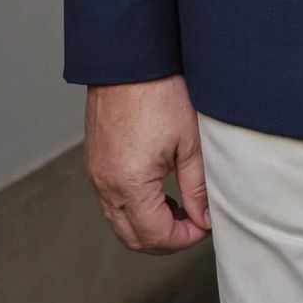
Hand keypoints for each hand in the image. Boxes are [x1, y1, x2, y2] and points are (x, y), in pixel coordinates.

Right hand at [84, 75, 210, 253]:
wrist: (130, 62)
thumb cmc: (161, 94)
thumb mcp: (190, 141)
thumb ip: (197, 186)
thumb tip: (204, 218)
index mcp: (129, 185)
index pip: (155, 235)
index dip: (183, 239)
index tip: (206, 227)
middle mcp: (106, 186)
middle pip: (132, 237)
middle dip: (165, 240)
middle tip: (195, 225)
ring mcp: (97, 174)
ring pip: (120, 221)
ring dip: (149, 225)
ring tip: (182, 209)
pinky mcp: (96, 161)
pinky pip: (112, 201)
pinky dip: (135, 208)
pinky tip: (159, 193)